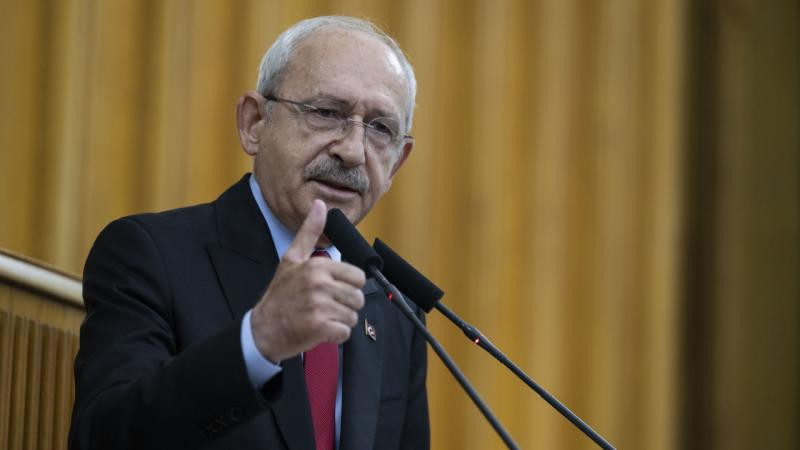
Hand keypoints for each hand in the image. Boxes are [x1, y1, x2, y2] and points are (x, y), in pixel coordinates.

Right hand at [250, 199, 365, 361]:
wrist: (263, 329)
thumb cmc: (280, 295)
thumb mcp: (291, 259)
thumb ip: (309, 232)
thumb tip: (320, 205)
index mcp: (317, 266)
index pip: (358, 277)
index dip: (348, 286)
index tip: (331, 291)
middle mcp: (319, 284)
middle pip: (358, 298)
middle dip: (345, 305)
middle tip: (325, 307)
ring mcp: (319, 306)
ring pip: (352, 316)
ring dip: (340, 321)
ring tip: (321, 317)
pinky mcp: (319, 327)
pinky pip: (345, 333)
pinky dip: (335, 335)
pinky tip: (319, 330)